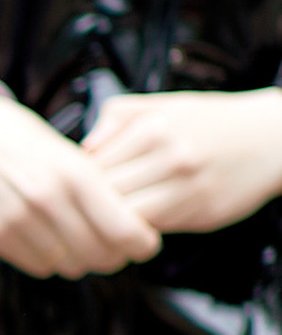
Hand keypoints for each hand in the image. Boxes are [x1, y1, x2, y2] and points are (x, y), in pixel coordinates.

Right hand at [0, 85, 161, 279]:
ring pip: (71, 267)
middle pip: (100, 256)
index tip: (145, 242)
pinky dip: (50, 259)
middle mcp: (46, 198)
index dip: (142, 244)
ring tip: (76, 236)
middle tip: (113, 244)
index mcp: (75, 174)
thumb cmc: (31, 145)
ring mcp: (17, 219)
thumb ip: (104, 194)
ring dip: (80, 258)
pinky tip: (47, 237)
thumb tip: (137, 234)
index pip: (124, 231)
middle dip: (113, 255)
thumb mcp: (75, 157)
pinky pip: (40, 268)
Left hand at [81, 89, 281, 240]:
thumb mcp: (163, 104)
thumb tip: (83, 147)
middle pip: (105, 194)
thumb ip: (116, 117)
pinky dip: (139, 230)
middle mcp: (170, 156)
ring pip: (127, 217)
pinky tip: (138, 222)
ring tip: (106, 220)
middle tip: (81, 210)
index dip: (76, 181)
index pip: (92, 165)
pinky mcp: (202, 212)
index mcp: (153, 127)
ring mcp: (187, 187)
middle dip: (88, 205)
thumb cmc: (214, 122)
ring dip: (112, 223)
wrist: (272, 137)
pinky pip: (155, 229)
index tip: (73, 187)